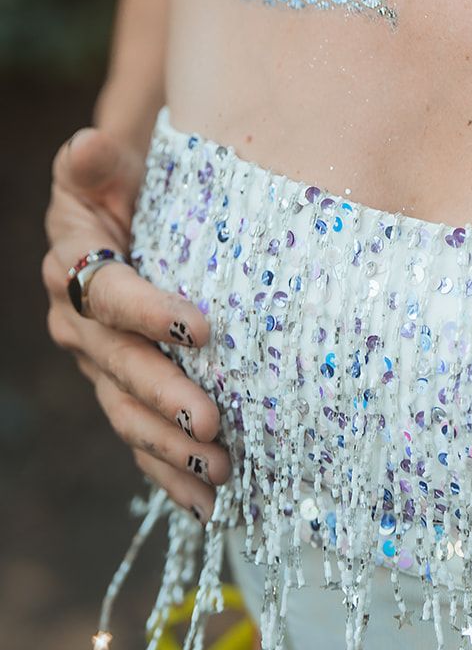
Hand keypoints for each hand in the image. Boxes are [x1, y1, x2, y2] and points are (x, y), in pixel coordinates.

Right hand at [43, 126, 230, 519]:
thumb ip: (98, 163)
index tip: (200, 327)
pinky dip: (170, 477)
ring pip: (129, 414)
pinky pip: (141, 442)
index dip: (149, 313)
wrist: (133, 213)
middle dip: (164, 397)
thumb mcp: (110, 166)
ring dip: (170, 448)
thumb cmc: (130, 184)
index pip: (110, 294)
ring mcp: (100, 366)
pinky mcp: (125, 395)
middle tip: (211, 422)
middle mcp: (79, 324)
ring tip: (219, 469)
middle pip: (119, 368)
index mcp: (75, 265)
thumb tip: (87, 145)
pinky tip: (208, 504)